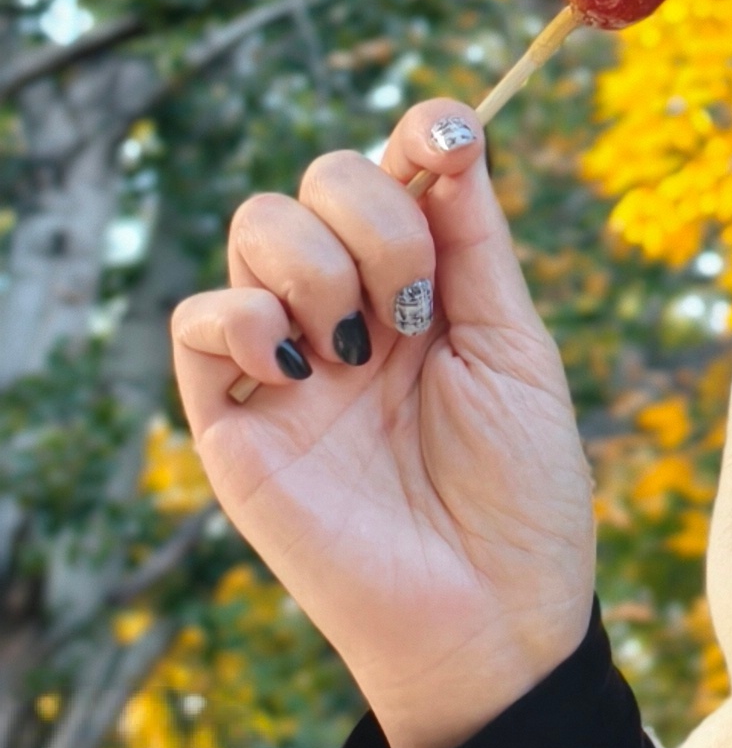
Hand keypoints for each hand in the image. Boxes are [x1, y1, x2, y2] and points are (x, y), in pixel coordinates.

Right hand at [169, 98, 597, 747]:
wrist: (491, 615)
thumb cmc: (519, 490)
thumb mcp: (514, 348)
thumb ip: (476, 243)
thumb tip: (457, 132)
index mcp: (424, 286)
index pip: (393, 170)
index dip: (415, 134)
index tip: (447, 138)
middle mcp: (349, 309)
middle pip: (318, 180)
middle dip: (376, 213)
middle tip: (417, 302)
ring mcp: (286, 360)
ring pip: (255, 227)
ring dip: (320, 261)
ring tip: (367, 345)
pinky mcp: (231, 421)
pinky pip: (197, 321)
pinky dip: (247, 317)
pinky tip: (310, 370)